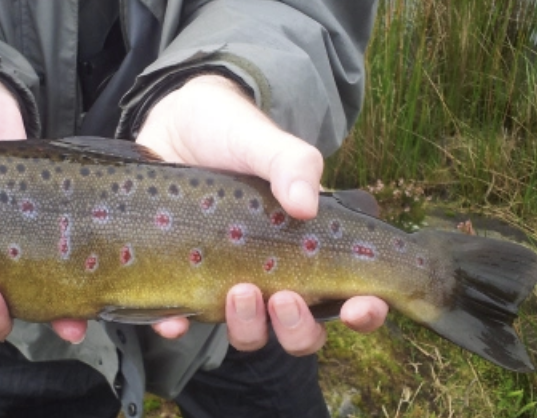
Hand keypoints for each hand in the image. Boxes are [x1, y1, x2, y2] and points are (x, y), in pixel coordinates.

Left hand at [135, 75, 388, 353]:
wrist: (172, 125)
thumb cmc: (231, 134)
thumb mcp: (264, 142)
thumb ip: (292, 164)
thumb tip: (305, 206)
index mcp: (307, 248)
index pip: (349, 296)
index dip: (364, 312)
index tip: (359, 308)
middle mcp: (271, 274)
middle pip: (299, 331)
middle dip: (298, 328)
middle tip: (284, 297)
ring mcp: (226, 281)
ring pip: (248, 332)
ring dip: (248, 326)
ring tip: (238, 292)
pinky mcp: (181, 281)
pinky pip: (181, 321)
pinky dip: (178, 328)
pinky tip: (174, 321)